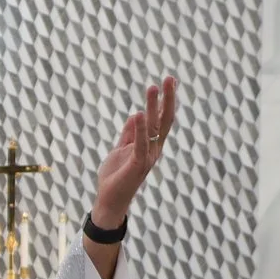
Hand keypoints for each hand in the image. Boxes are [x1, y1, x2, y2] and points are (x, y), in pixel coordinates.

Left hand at [90, 76, 178, 230]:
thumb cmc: (115, 177)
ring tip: (153, 87)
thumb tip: (134, 116)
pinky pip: (140, 144)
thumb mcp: (121, 149)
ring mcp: (147, 157)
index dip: (165, 101)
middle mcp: (154, 149)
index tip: (168, 81)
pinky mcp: (137, 165)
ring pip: (153, 128)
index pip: (162, 119)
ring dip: (153, 107)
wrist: (109, 200)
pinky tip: (138, 113)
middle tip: (170, 78)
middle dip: (167, 99)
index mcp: (151, 145)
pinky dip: (139, 129)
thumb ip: (128, 134)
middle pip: (164, 120)